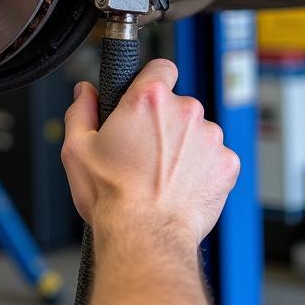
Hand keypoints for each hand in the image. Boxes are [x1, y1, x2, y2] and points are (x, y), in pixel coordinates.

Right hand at [61, 58, 239, 247]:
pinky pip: (216, 155)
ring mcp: (210, 138)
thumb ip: (80, 110)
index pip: (161, 66)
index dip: (152, 80)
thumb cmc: (113, 197)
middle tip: (145, 148)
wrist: (147, 238)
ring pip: (198, 130)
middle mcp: (184, 111)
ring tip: (163, 171)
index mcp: (147, 99)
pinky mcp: (227, 165)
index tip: (147, 95)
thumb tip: (85, 93)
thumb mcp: (76, 148)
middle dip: (164, 120)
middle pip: (178, 103)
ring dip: (185, 143)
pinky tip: (182, 183)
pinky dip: (203, 166)